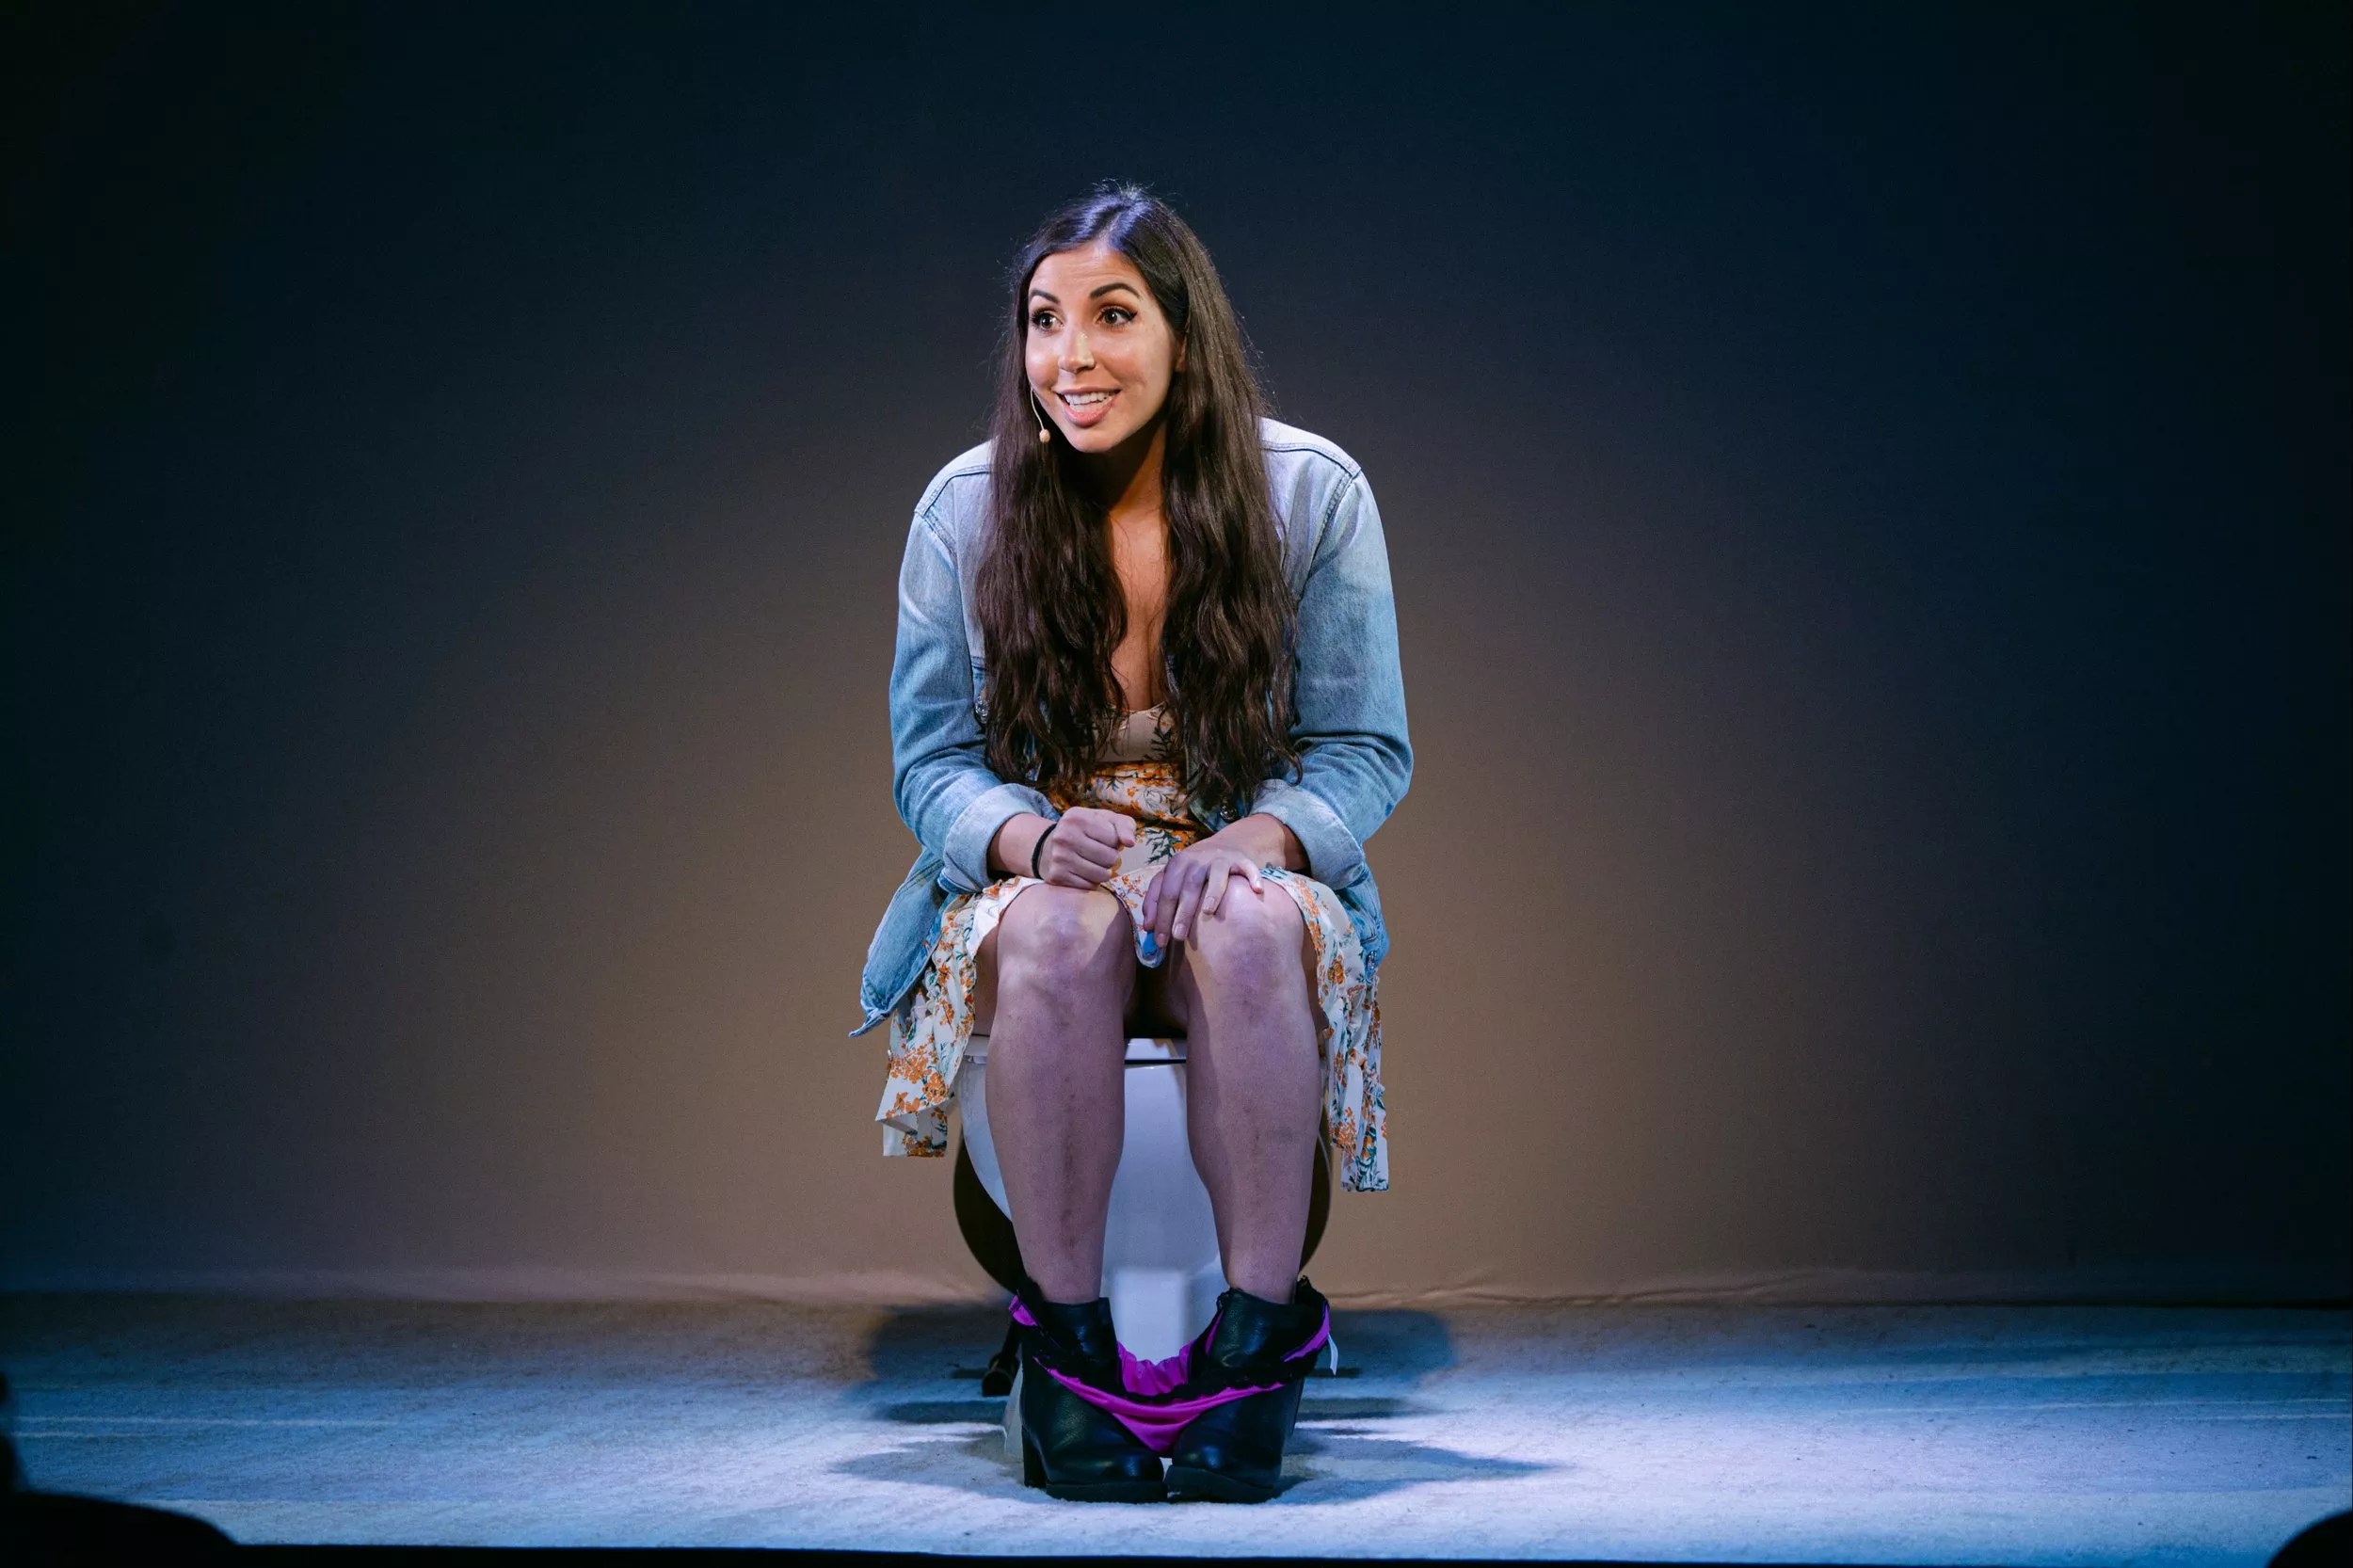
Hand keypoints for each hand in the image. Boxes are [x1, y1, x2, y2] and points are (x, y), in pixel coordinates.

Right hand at [1032, 806, 1135, 887]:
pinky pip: (1089, 886)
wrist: (1047, 847)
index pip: (1114, 838)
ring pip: (1102, 875)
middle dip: (1110, 858)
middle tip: (1100, 854)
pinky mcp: (1057, 876)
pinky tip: (1082, 872)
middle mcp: (1065, 837)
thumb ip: (1124, 825)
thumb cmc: (1084, 831)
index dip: (1114, 842)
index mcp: (1077, 818)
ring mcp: (1059, 858)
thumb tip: (1130, 842)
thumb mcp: (1104, 820)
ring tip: (1093, 863)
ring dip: (1103, 872)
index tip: (1104, 840)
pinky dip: (1090, 881)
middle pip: (1110, 858)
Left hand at [1140, 832, 1266, 946]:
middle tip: (1178, 936)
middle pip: (1189, 887)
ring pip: (1216, 875)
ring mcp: (1220, 859)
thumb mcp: (1172, 879)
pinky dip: (1252, 877)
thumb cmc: (1194, 870)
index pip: (1166, 893)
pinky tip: (1257, 890)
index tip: (1160, 941)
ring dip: (1213, 892)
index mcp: (1177, 864)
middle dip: (1182, 912)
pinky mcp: (1240, 860)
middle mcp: (1197, 859)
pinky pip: (1248, 867)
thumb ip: (1156, 900)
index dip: (1161, 917)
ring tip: (1209, 911)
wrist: (1223, 845)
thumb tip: (1148, 927)